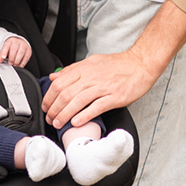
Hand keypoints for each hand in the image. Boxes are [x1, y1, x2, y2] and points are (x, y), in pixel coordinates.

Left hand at [0, 35, 31, 66]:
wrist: (20, 42)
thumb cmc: (12, 47)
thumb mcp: (5, 48)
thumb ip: (1, 54)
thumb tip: (0, 60)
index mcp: (10, 41)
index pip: (6, 45)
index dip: (4, 52)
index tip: (3, 57)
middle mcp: (17, 42)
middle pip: (14, 50)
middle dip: (11, 58)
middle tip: (10, 63)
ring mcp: (24, 45)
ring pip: (20, 53)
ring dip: (17, 61)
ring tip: (14, 64)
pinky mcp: (28, 50)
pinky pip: (26, 57)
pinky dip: (22, 63)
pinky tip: (19, 65)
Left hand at [42, 51, 157, 128]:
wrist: (140, 64)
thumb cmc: (117, 64)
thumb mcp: (91, 61)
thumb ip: (72, 70)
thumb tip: (54, 76)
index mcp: (84, 69)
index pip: (59, 82)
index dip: (49, 96)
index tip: (46, 106)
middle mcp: (91, 77)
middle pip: (66, 93)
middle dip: (54, 108)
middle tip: (49, 118)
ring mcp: (103, 87)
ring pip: (78, 101)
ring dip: (65, 114)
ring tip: (59, 123)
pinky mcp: (115, 97)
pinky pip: (96, 107)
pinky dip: (84, 116)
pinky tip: (76, 123)